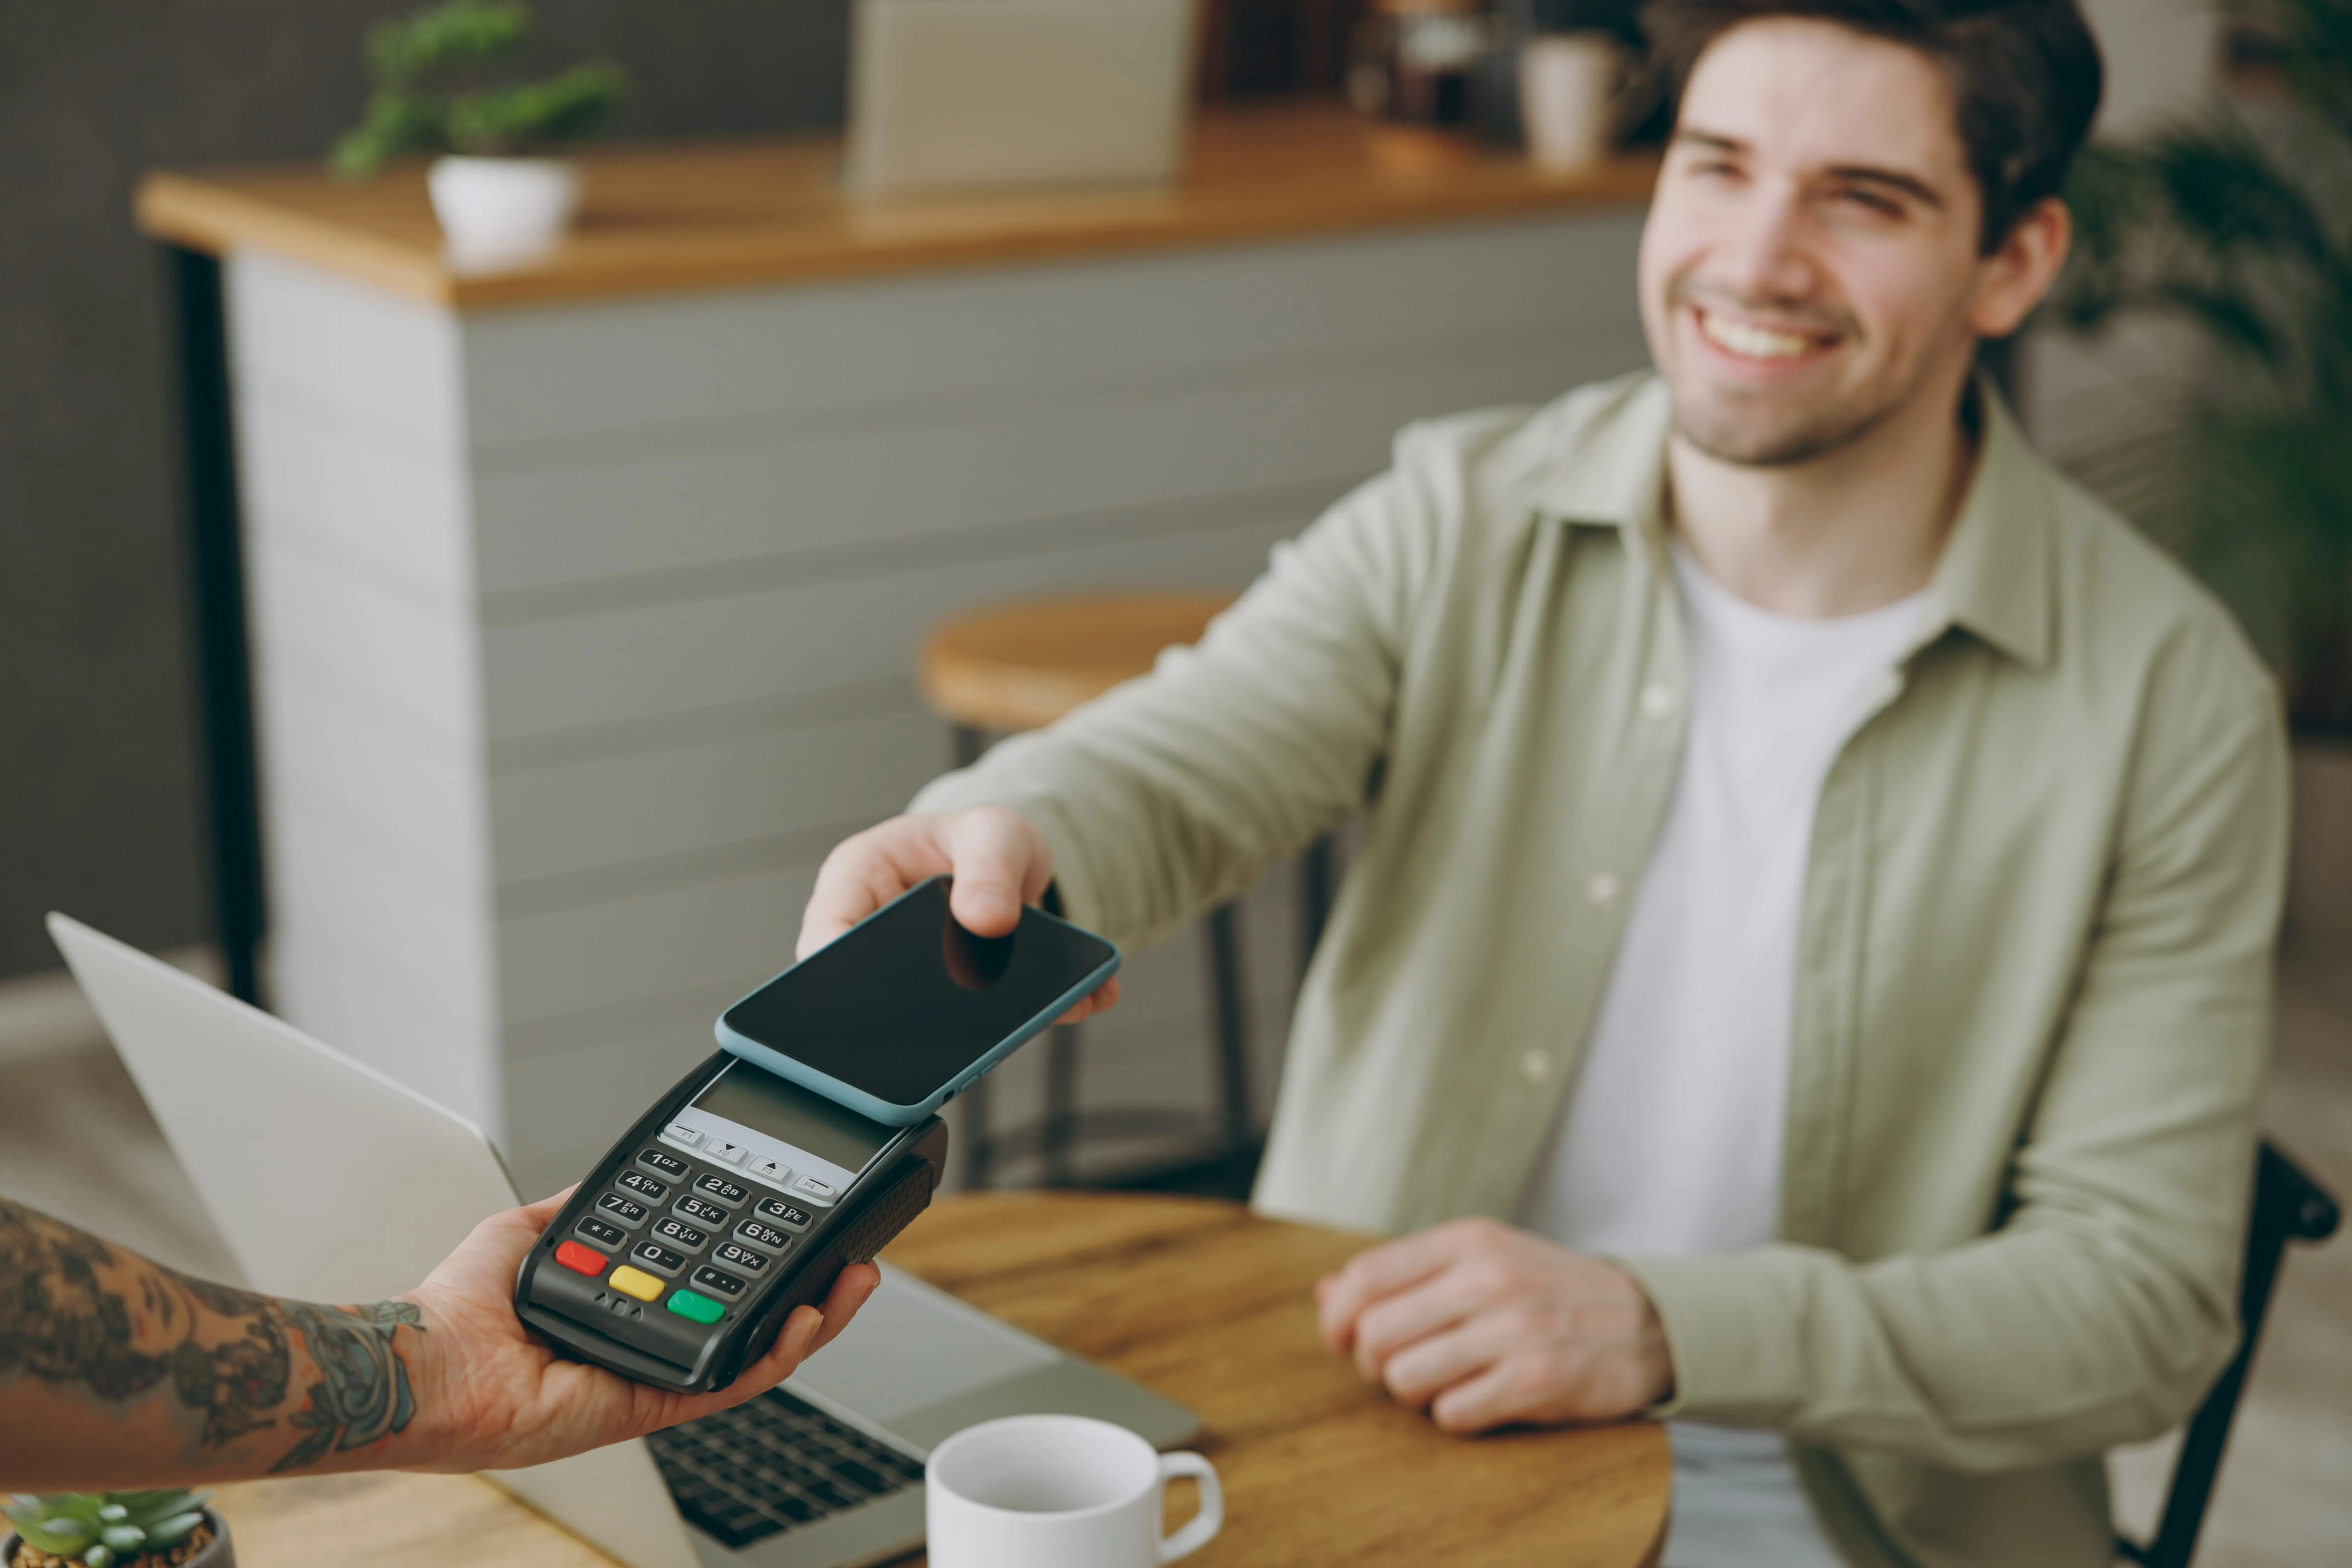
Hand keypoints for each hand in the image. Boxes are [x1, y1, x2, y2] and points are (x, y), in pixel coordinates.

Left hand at [395, 1188, 880, 1472]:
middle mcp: (645, 1350)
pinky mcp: (647, 1404)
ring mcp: (651, 1380)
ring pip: (754, 1356)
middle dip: (811, 1297)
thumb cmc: (455, 1312)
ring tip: (849, 1283)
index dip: (761, 1272)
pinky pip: (725, 1382)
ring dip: (811, 1322)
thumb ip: (576, 1208)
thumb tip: (609, 1180)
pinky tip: (802, 1321)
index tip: (796, 1236)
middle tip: (853, 1262)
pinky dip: (771, 1354)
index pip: (712, 1296)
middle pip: (750, 1328)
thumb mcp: (527, 1230)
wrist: (427, 1363)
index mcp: (623, 1316)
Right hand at [798, 807, 1120, 1023]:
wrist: (1015, 861)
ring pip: (924, 1017)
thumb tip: (986, 919)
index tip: (868, 992)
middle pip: (866, 989)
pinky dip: (1031, 1018)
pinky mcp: (952, 999)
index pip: (827, 932)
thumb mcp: (993, 833)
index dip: (836, 968)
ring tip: (1035, 1016)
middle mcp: (874, 931)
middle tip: (958, 1022)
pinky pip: (981, 1022)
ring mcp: (909, 972)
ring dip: (982, 1026)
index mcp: (860, 879)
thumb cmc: (982, 839)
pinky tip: (1077, 1004)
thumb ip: (989, 869)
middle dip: (910, 1013)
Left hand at [1315, 1218, 1672, 1432]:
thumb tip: (1326, 1292)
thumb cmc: (1547, 1290)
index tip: (1340, 1340)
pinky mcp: (1539, 1380)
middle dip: (1374, 1362)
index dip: (1338, 1317)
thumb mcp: (1481, 1259)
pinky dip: (1455, 1416)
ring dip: (1413, 1393)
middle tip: (1399, 1367)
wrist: (1645, 1321)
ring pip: (1407, 1378)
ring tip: (1442, 1383)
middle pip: (1378, 1332)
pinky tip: (1479, 1399)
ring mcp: (1516, 1329)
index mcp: (1470, 1240)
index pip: (1367, 1276)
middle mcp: (1490, 1278)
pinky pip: (1454, 1413)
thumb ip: (1405, 1274)